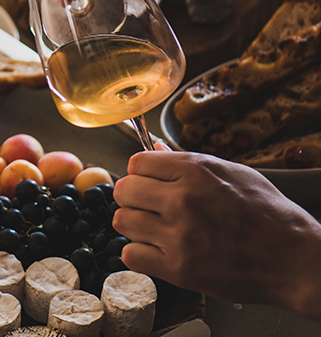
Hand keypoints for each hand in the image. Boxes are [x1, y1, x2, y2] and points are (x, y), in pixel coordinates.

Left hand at [112, 150, 320, 316]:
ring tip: (152, 226)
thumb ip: (186, 160)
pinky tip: (155, 249)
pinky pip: (131, 256)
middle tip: (146, 204)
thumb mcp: (231, 171)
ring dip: (134, 223)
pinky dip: (138, 253)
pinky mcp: (180, 269)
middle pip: (123, 190)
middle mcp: (182, 200)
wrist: (295, 259)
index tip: (148, 180)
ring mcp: (179, 236)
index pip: (136, 162)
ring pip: (122, 221)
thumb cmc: (268, 213)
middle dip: (132, 196)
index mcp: (194, 170)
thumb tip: (154, 148)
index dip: (140, 172)